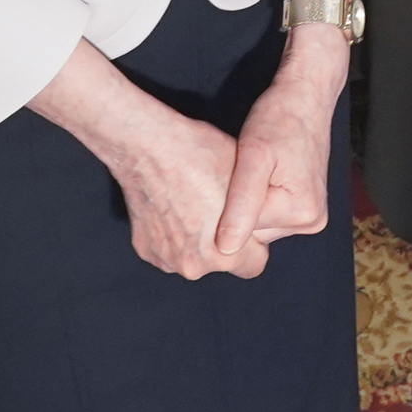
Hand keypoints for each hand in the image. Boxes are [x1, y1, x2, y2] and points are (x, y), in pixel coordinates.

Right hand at [105, 96, 260, 279]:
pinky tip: (172, 204)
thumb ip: (258, 213)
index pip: (255, 264)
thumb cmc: (199, 156)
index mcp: (224, 254)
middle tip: (218, 207)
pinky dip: (171, 234)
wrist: (147, 144)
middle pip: (222, 262)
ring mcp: (165, 259)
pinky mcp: (144, 248)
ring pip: (193, 256)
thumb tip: (267, 222)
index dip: (255, 241)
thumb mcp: (247, 180)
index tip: (248, 221)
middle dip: (224, 241)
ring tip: (194, 202)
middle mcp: (192, 266)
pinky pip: (168, 248)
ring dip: (196, 240)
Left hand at [216, 30, 344, 252]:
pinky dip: (253, 195)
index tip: (228, 170)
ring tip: (246, 167)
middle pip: (253, 230)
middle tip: (236, 167)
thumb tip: (226, 250)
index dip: (226, 201)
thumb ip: (241, 204)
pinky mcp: (302, 207)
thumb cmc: (279, 116)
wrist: (305, 95)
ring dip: (243, 199)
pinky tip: (253, 173)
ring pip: (256, 222)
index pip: (244, 230)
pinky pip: (266, 212)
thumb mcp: (254, 155)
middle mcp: (311, 221)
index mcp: (303, 213)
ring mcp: (309, 216)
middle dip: (236, 202)